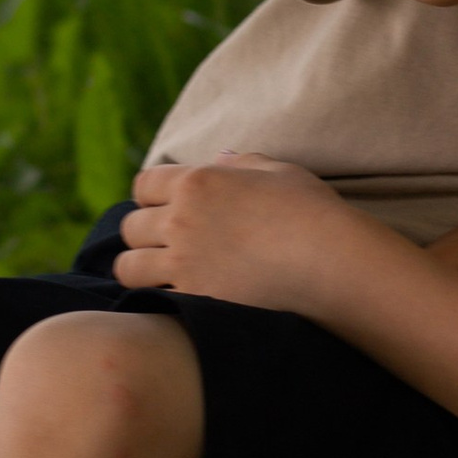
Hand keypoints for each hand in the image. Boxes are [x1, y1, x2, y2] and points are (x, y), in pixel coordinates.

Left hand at [115, 155, 376, 312]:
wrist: (329, 262)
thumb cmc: (310, 211)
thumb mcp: (277, 172)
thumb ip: (240, 164)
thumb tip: (220, 158)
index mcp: (197, 182)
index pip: (144, 185)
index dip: (151, 196)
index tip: (167, 207)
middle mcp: (181, 220)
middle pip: (131, 226)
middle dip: (144, 233)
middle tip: (167, 243)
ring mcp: (183, 262)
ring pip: (128, 267)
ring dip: (141, 268)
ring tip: (162, 274)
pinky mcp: (192, 299)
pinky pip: (153, 298)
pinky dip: (160, 298)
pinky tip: (179, 298)